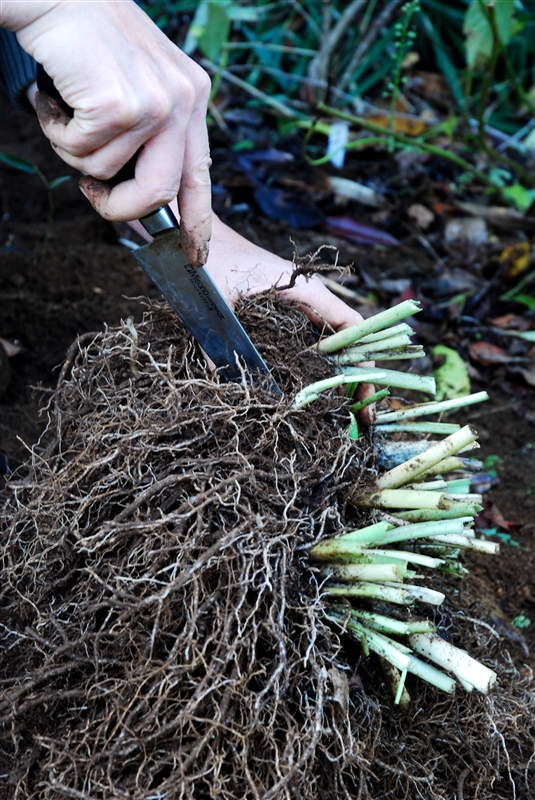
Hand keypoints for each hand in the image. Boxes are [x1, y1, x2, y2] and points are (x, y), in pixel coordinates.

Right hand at [3, 0, 211, 265]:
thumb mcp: (135, 88)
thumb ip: (148, 137)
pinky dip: (56, 131)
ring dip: (72, 150)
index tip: (195, 254)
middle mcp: (185, 100)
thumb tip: (140, 196)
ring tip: (66, 108)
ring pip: (107, 173)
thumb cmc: (86, 42)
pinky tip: (54, 97)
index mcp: (193, 97)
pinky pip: (81, 153)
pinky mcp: (121, 104)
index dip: (197, 222)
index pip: (200, 176)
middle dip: (120, 208)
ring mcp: (156, 102)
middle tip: (91, 194)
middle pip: (160, 194)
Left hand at [130, 209, 376, 422]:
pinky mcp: (278, 309)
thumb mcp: (215, 303)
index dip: (363, 358)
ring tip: (345, 409)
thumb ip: (220, 341)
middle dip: (355, 376)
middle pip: (344, 339)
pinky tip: (313, 388)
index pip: (350, 324)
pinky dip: (315, 364)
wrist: (192, 234)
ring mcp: (293, 303)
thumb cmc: (207, 260)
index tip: (367, 390)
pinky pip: (306, 339)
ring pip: (327, 342)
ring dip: (337, 373)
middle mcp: (305, 296)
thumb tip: (225, 383)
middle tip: (362, 413)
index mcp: (303, 289)